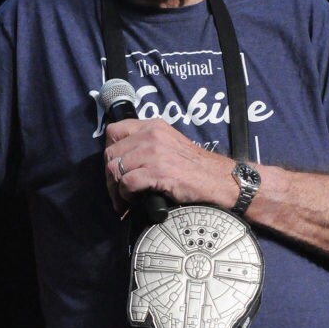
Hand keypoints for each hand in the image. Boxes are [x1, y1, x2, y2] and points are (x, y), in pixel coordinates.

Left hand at [104, 119, 235, 214]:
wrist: (219, 179)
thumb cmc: (196, 167)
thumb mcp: (170, 143)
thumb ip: (148, 144)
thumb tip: (123, 158)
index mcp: (153, 126)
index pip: (114, 130)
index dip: (109, 150)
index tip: (113, 165)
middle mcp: (151, 136)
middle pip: (111, 152)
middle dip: (109, 175)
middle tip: (116, 189)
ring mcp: (154, 153)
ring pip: (115, 168)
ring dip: (115, 188)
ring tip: (122, 198)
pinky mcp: (157, 172)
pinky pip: (127, 182)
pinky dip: (125, 195)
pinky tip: (132, 201)